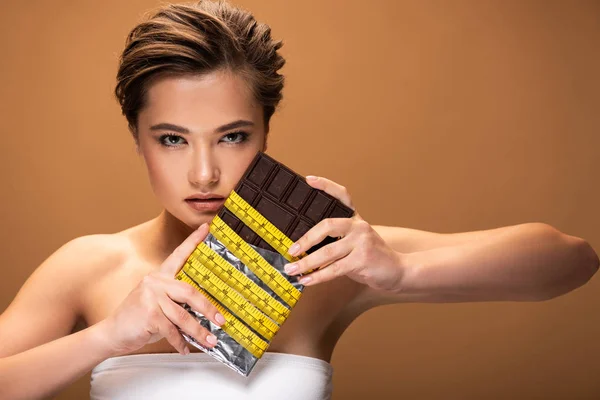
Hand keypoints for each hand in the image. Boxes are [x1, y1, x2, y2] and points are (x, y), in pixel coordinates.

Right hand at [99, 223, 225, 355]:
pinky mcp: (149, 314)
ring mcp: (151, 297)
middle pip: (190, 293)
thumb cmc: (139, 318)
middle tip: (221, 320)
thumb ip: (176, 301)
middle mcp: (156, 282)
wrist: (112, 332)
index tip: (206, 228)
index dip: (193, 241)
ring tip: (210, 341)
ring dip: (199, 332)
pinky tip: (186, 349)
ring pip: (183, 316)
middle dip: (208, 309)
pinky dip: (181, 342)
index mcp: (160, 276)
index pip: (179, 255)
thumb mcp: (158, 303)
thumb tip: (205, 311)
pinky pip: (171, 330)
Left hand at [284, 176, 403, 291]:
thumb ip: (336, 241)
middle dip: (306, 239)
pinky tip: (307, 280)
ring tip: (291, 269)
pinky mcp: (363, 259)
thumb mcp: (355, 243)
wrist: (398, 270)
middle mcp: (359, 226)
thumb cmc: (371, 257)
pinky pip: (334, 269)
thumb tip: (304, 249)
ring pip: (327, 252)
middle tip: (291, 250)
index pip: (342, 195)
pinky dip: (318, 276)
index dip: (325, 185)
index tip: (308, 179)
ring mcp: (362, 242)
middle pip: (327, 226)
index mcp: (355, 219)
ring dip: (306, 263)